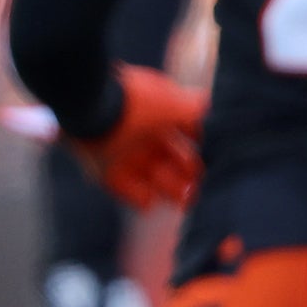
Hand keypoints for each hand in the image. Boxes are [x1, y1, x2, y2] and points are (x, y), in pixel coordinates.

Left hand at [71, 66, 203, 208]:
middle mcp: (142, 134)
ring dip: (168, 188)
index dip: (199, 149)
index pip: (184, 135)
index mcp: (159, 115)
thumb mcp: (177, 102)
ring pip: (150, 175)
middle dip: (186, 174)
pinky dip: (138, 197)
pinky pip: (125, 188)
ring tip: (185, 201)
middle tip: (200, 188)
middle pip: (169, 158)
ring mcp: (123, 153)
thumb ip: (197, 110)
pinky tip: (152, 205)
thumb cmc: (139, 102)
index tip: (213, 163)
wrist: (94, 104)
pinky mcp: (105, 170)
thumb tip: (213, 111)